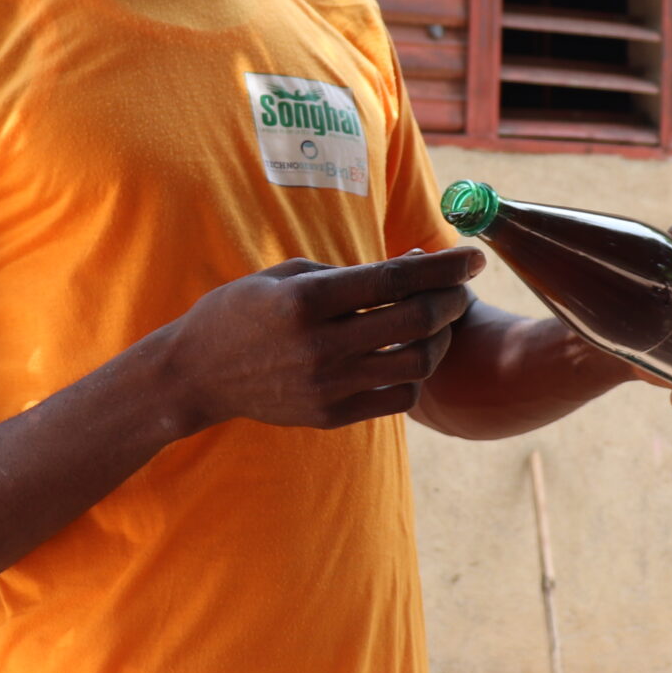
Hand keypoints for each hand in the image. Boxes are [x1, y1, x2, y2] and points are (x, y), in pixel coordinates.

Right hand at [153, 247, 485, 432]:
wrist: (198, 373)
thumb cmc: (245, 310)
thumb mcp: (289, 274)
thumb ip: (351, 272)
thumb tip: (417, 264)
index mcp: (307, 299)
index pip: (395, 278)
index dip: (443, 266)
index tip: (473, 258)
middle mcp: (320, 344)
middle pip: (415, 322)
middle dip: (451, 300)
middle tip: (459, 289)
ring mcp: (327, 385)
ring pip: (416, 364)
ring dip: (439, 339)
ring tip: (435, 323)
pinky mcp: (330, 415)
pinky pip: (398, 399)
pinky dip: (414, 376)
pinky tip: (406, 357)